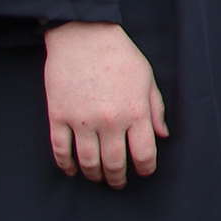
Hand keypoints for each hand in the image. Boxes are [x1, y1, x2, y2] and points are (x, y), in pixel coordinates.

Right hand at [43, 22, 166, 187]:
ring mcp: (82, 121)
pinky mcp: (58, 117)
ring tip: (97, 178)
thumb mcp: (147, 79)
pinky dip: (66, 165)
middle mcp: (110, 121)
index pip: (144, 153)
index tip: (144, 172)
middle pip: (115, 163)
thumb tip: (162, 136)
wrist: (84, 37)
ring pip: (87, 162)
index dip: (145, 168)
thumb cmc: (120, 55)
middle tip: (118, 183)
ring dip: (93, 175)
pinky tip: (72, 170)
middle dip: (118, 178)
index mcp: (136, 112)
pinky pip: (60, 150)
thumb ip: (156, 109)